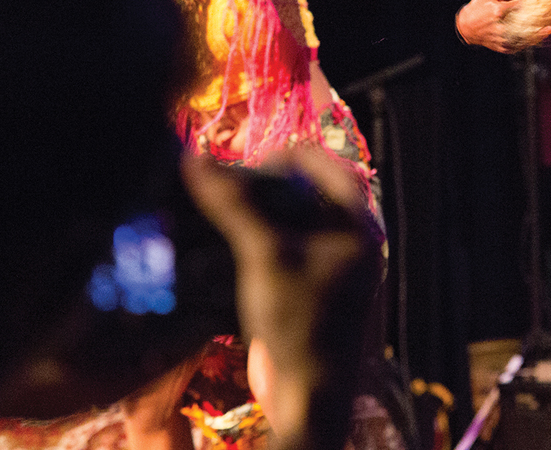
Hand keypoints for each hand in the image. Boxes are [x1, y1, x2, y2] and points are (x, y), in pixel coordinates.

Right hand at [182, 150, 378, 449]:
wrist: (309, 393)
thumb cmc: (299, 320)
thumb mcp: (264, 254)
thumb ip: (233, 204)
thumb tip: (193, 158)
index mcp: (358, 219)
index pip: (317, 161)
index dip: (274, 158)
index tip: (234, 173)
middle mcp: (352, 236)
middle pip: (303, 188)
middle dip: (260, 187)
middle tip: (219, 194)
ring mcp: (334, 262)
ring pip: (291, 219)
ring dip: (254, 214)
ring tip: (215, 217)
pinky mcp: (313, 287)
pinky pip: (285, 248)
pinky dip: (257, 241)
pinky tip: (223, 248)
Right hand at [456, 0, 550, 52]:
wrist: (466, 27)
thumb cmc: (480, 5)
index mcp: (497, 9)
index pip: (521, 3)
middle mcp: (500, 25)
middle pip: (528, 19)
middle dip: (546, 13)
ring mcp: (502, 38)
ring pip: (526, 35)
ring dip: (542, 29)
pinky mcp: (504, 47)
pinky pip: (521, 44)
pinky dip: (534, 39)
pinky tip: (545, 32)